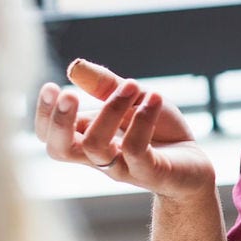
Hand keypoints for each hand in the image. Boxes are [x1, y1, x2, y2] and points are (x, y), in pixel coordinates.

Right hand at [35, 59, 216, 199]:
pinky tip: (153, 98)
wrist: (196, 164)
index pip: (50, 136)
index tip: (51, 86)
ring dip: (109, 111)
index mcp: (89, 140)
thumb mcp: (133, 101)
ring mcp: (124, 168)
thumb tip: (74, 67)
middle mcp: (100, 157)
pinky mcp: (151, 173)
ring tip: (131, 85)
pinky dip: (142, 121)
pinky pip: (137, 150)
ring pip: (98, 147)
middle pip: (61, 150)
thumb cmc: (160, 133)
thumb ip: (104, 86)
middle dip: (59, 122)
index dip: (44, 115)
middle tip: (68, 93)